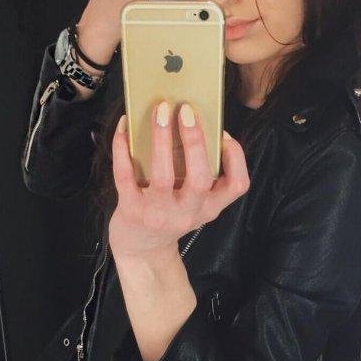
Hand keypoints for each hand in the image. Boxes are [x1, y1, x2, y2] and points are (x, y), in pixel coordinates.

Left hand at [108, 101, 249, 259]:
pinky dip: (123, 148)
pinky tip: (124, 126)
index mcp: (210, 207)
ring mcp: (159, 214)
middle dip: (195, 141)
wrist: (142, 250)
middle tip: (186, 110)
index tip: (224, 134)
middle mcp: (188, 213)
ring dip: (161, 140)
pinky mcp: (132, 211)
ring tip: (160, 111)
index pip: (237, 185)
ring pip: (163, 176)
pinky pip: (125, 176)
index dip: (236, 158)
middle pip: (200, 178)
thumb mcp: (194, 203)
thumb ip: (199, 174)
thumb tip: (192, 124)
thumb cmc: (170, 214)